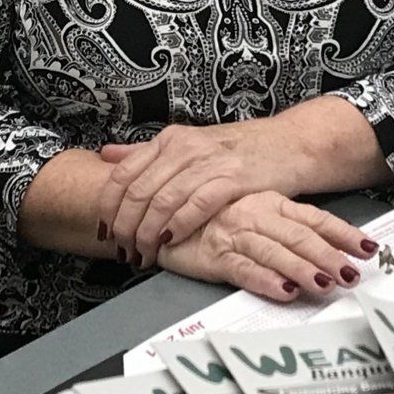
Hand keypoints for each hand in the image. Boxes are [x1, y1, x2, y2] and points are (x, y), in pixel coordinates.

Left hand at [98, 123, 284, 265]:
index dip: (107, 206)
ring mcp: (209, 161)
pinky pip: (196, 205)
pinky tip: (171, 242)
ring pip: (162, 201)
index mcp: (170, 139)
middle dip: (125, 228)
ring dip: (148, 234)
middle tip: (123, 251)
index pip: (123, 173)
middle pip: (138, 191)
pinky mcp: (233, 178)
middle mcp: (185, 147)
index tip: (104, 231)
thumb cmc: (239, 150)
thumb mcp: (189, 144)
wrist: (290, 144)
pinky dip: (178, 226)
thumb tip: (106, 155)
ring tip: (144, 254)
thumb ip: (147, 152)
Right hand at [152, 192, 375, 301]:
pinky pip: (244, 268)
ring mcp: (235, 235)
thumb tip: (324, 245)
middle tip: (354, 274)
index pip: (315, 218)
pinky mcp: (214, 256)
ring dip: (304, 269)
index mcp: (270, 202)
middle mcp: (256, 215)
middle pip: (301, 237)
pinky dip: (266, 279)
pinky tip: (285, 290)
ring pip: (277, 252)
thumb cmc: (211, 215)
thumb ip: (286, 226)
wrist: (161, 212)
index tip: (369, 247)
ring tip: (327, 284)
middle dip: (331, 256)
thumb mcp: (254, 211)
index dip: (343, 233)